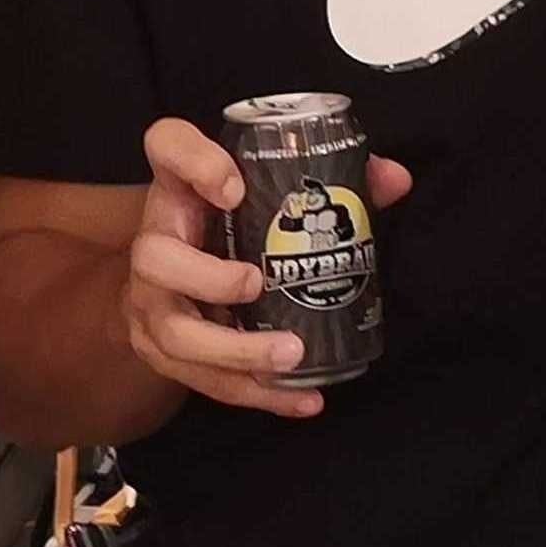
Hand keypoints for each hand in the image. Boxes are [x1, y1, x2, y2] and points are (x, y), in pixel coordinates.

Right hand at [124, 113, 411, 419]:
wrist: (171, 281)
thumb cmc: (226, 227)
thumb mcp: (263, 194)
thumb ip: (330, 182)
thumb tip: (393, 180)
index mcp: (178, 188)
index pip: (166, 146)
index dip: (194, 161)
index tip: (234, 186)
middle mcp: (155, 243)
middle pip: (154, 258)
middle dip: (206, 279)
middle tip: (257, 284)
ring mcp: (152, 304)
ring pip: (176, 335)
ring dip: (235, 351)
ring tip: (291, 355)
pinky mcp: (165, 353)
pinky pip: (204, 382)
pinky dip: (257, 395)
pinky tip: (302, 400)